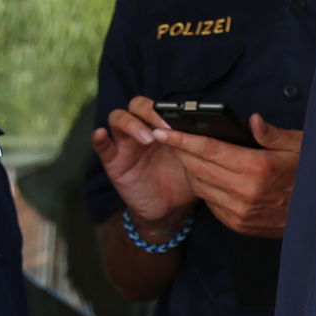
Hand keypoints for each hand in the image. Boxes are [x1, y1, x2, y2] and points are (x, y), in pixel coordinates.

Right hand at [91, 96, 196, 232]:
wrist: (170, 210)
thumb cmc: (184, 181)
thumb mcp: (196, 161)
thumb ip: (199, 145)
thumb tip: (216, 131)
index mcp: (163, 128)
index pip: (159, 105)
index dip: (168, 109)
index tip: (182, 119)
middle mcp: (143, 130)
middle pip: (137, 106)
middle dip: (149, 111)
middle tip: (164, 126)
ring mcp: (126, 144)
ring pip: (118, 118)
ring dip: (131, 124)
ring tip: (147, 139)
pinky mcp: (114, 161)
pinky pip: (102, 147)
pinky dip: (99, 139)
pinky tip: (101, 134)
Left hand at [163, 115, 302, 238]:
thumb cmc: (310, 178)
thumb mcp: (300, 148)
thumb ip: (272, 134)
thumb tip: (252, 120)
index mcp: (259, 167)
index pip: (208, 149)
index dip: (181, 139)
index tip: (162, 130)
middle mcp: (246, 191)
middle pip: (198, 167)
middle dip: (180, 151)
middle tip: (170, 138)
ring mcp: (240, 211)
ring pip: (200, 186)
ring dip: (190, 169)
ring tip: (188, 156)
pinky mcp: (239, 224)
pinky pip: (210, 203)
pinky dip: (205, 188)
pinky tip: (209, 177)